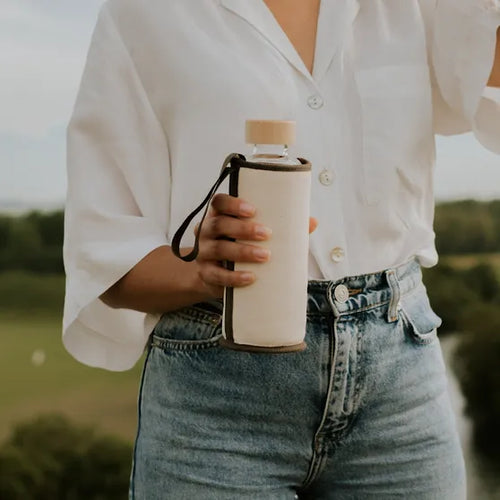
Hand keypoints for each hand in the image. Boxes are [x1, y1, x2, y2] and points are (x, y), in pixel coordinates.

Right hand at [193, 193, 317, 298]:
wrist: (216, 276)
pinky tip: (250, 277)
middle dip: (243, 228)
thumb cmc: (240, 247)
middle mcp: (206, 231)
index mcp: (219, 215)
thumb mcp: (256, 235)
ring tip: (265, 256)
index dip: (233, 204)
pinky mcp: (206, 274)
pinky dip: (234, 277)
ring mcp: (203, 253)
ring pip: (218, 248)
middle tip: (267, 234)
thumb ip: (282, 227)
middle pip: (218, 224)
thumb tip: (312, 222)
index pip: (219, 202)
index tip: (253, 209)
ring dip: (242, 251)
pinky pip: (217, 275)